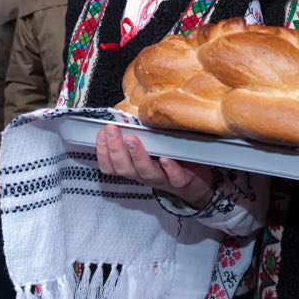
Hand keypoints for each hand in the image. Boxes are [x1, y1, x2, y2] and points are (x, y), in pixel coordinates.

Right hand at [95, 125, 213, 208]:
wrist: (197, 183)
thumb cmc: (170, 160)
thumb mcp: (151, 149)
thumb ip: (139, 136)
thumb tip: (124, 116)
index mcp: (134, 168)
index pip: (111, 166)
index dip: (102, 152)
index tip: (100, 133)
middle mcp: (144, 175)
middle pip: (124, 168)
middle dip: (115, 149)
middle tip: (111, 130)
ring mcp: (163, 178)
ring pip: (145, 172)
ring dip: (137, 156)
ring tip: (131, 139)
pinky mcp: (181, 180)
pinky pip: (174, 177)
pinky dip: (169, 169)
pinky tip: (166, 158)